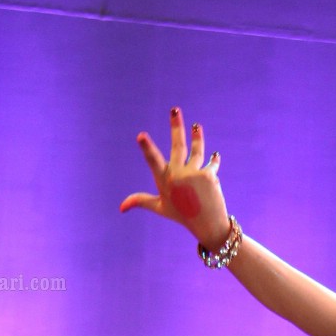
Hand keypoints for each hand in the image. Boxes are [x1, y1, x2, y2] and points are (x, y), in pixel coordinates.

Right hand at [120, 105, 230, 244]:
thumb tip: (121, 207)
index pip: (153, 161)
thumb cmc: (182, 215)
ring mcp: (194, 173)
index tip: (141, 135)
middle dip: (176, 126)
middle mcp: (178, 175)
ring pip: (196, 150)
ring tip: (196, 126)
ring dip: (197, 136)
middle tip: (175, 109)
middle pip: (177, 145)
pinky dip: (212, 160)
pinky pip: (210, 162)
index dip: (147, 148)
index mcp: (164, 180)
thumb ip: (141, 201)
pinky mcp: (208, 174)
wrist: (208, 226)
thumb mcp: (160, 207)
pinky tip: (214, 156)